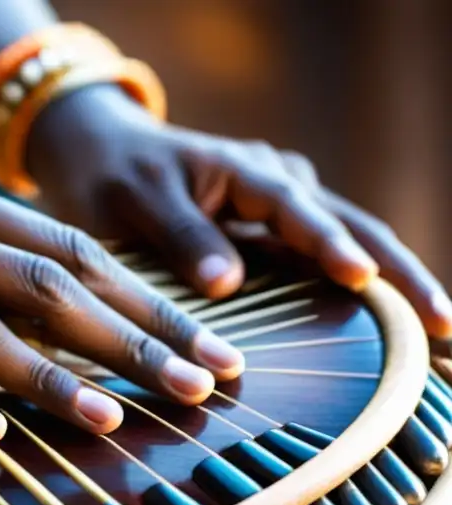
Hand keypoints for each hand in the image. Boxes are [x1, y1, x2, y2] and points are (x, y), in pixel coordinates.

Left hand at [26, 86, 451, 338]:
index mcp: (247, 171)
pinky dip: (360, 289)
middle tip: (443, 326)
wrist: (102, 154)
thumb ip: (181, 235)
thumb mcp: (136, 199)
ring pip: (353, 244)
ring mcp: (285, 207)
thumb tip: (229, 283)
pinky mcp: (278, 231)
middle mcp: (279, 184)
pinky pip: (327, 258)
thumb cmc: (114, 175)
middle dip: (400, 275)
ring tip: (436, 335)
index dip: (332, 246)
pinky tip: (387, 328)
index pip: (300, 211)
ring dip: (394, 285)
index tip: (360, 280)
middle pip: (354, 228)